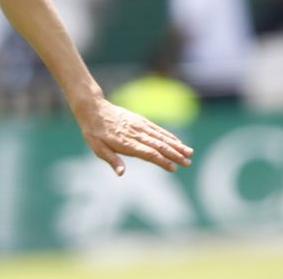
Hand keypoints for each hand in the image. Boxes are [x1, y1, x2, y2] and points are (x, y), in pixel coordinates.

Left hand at [76, 98, 193, 175]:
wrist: (93, 108)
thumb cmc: (94, 132)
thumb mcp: (97, 148)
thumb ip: (111, 160)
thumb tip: (121, 173)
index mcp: (126, 143)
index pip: (148, 153)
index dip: (161, 161)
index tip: (174, 168)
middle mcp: (135, 134)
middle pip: (158, 145)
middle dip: (174, 155)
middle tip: (188, 163)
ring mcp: (139, 126)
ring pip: (161, 137)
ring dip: (176, 145)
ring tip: (189, 153)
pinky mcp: (140, 121)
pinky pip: (157, 129)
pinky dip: (169, 136)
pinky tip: (178, 142)